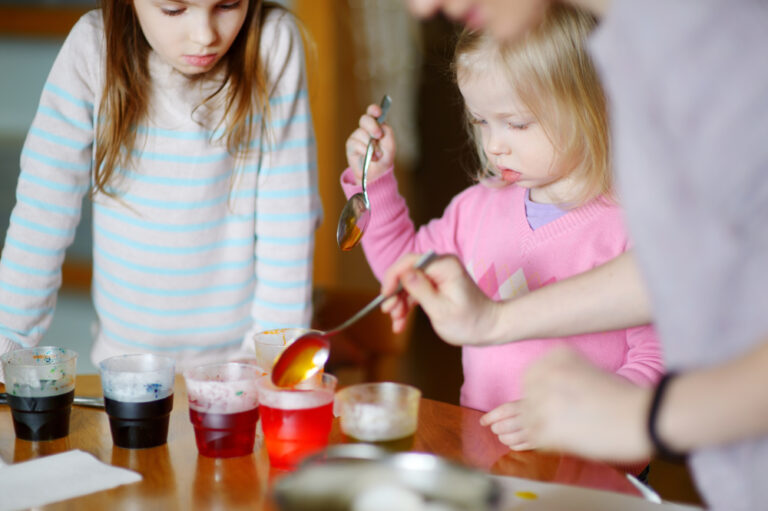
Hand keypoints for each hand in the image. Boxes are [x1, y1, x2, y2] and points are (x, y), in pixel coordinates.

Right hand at [345, 103, 395, 184]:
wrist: (376, 174)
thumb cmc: (383, 158)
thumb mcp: (390, 145)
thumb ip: (388, 133)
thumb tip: (380, 126)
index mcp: (376, 125)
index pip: (372, 112)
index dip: (374, 110)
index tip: (378, 112)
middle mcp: (365, 129)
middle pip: (365, 119)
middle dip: (373, 126)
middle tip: (379, 135)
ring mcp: (357, 136)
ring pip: (361, 133)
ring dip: (371, 145)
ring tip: (376, 155)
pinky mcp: (350, 145)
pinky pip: (356, 143)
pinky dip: (365, 151)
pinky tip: (370, 157)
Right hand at [380, 253, 500, 345]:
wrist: (489, 328)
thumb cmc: (470, 322)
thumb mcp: (441, 310)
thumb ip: (421, 290)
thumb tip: (403, 274)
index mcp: (444, 266)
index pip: (410, 261)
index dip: (393, 276)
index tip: (385, 295)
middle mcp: (440, 265)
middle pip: (406, 272)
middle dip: (395, 293)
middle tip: (389, 312)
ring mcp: (438, 275)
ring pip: (408, 284)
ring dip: (399, 302)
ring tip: (396, 322)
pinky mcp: (436, 285)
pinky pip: (415, 291)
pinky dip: (407, 306)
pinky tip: (400, 322)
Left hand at [482, 346, 653, 461]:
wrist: (641, 416)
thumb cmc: (621, 396)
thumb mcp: (587, 370)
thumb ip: (561, 375)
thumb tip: (537, 392)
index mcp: (556, 358)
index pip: (531, 378)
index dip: (527, 394)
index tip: (523, 400)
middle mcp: (546, 376)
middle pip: (524, 399)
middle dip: (510, 412)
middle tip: (489, 419)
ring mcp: (544, 402)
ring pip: (522, 418)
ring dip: (509, 427)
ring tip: (494, 430)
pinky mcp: (548, 429)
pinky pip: (528, 436)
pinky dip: (519, 440)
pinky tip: (508, 441)